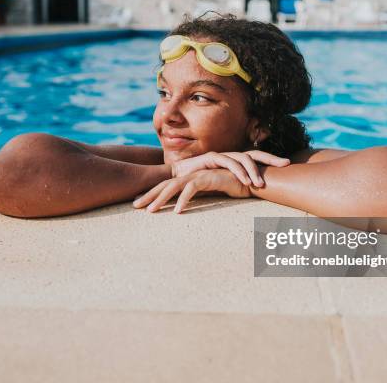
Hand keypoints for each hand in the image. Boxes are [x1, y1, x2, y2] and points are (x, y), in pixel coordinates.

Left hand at [133, 169, 251, 213]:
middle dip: (149, 196)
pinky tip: (177, 211)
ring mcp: (199, 175)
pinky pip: (192, 188)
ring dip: (161, 199)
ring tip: (151, 212)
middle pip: (164, 185)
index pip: (165, 187)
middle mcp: (191, 176)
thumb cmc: (231, 187)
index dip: (151, 195)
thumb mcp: (210, 194)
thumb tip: (183, 207)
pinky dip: (184, 199)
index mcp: (189, 179)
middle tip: (134, 207)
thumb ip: (197, 197)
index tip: (138, 205)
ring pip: (174, 186)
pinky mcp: (209, 178)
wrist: (251, 179)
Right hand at [171, 150, 289, 186]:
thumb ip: (236, 187)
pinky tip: (245, 181)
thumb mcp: (222, 184)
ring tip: (261, 184)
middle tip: (286, 164)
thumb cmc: (200, 182)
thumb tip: (255, 194)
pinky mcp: (211, 157)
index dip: (273, 160)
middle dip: (271, 158)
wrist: (178, 176)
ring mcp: (222, 155)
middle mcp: (231, 155)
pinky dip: (238, 172)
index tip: (289, 165)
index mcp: (236, 161)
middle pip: (255, 153)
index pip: (258, 158)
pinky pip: (228, 162)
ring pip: (243, 158)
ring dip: (254, 171)